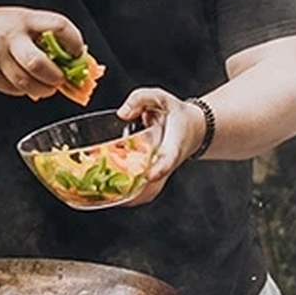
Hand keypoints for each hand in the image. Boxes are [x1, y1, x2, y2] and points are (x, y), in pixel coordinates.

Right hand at [0, 5, 85, 100]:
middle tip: (61, 80)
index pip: (58, 26)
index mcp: (25, 19)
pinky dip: (23, 91)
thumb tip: (73, 58)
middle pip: (38, 63)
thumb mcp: (22, 20)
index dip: (73, 42)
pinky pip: (11, 89)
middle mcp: (10, 35)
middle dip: (55, 77)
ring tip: (46, 87)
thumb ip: (44, 35)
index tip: (78, 53)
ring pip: (25, 82)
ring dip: (42, 89)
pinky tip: (25, 85)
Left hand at [112, 88, 209, 203]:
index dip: (159, 168)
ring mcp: (162, 175)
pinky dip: (126, 197)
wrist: (194, 129)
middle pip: (154, 186)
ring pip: (147, 194)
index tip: (149, 175)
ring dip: (126, 197)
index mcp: (174, 143)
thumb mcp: (161, 97)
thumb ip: (141, 99)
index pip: (169, 158)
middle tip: (107, 189)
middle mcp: (168, 164)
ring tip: (101, 195)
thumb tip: (122, 114)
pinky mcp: (155, 181)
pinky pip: (142, 194)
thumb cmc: (176, 113)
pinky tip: (107, 195)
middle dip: (132, 191)